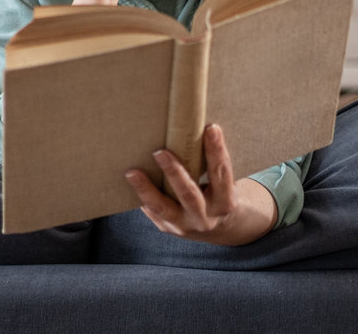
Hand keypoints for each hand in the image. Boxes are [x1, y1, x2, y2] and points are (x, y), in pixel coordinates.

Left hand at [124, 124, 279, 245]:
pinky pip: (153, 213)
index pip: (221, 173)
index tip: (211, 128)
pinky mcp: (168, 229)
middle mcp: (206, 217)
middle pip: (189, 193)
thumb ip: (211, 163)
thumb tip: (192, 127)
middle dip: (174, 172)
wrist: (219, 228)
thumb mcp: (223, 183)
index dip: (216, 150)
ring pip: (164, 208)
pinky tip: (132, 183)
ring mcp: (186, 226)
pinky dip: (142, 198)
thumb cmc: (218, 193)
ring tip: (132, 172)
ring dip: (147, 189)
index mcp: (225, 201)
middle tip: (159, 151)